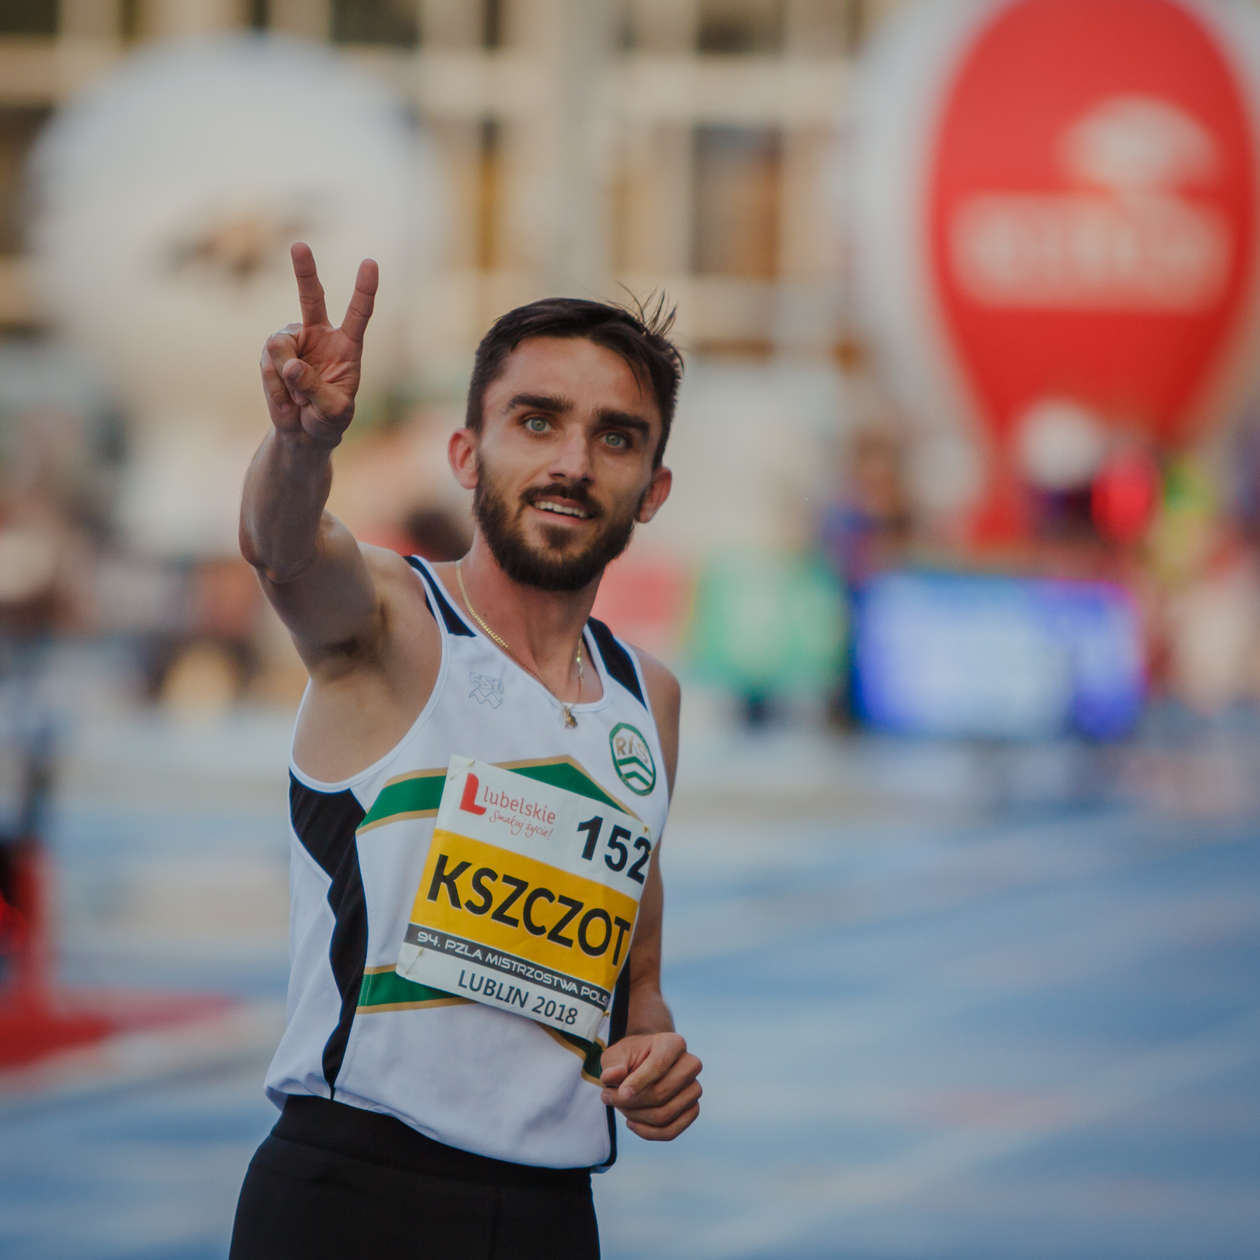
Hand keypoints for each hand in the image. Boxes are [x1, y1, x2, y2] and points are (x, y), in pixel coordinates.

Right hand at [260, 242, 377, 446]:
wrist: (303, 432)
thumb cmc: (328, 420)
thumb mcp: (333, 410)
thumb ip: (315, 388)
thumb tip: (291, 364)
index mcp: (347, 346)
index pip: (358, 314)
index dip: (364, 290)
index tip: (370, 263)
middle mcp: (320, 336)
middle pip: (312, 298)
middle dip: (304, 271)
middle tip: (299, 245)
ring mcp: (293, 342)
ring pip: (280, 344)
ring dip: (286, 376)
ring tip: (298, 397)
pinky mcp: (272, 354)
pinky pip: (268, 362)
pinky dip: (275, 385)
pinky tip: (286, 398)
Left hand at [600, 1032, 701, 1140]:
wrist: (643, 1065)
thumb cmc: (629, 1058)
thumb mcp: (616, 1055)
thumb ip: (613, 1064)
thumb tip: (610, 1077)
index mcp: (673, 1043)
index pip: (658, 1064)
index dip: (637, 1081)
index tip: (613, 1092)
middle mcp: (690, 1064)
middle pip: (661, 1093)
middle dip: (630, 1102)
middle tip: (607, 1097)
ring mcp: (694, 1088)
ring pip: (665, 1115)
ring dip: (636, 1117)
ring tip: (620, 1107)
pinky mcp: (692, 1109)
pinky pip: (671, 1131)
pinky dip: (648, 1132)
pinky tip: (632, 1123)